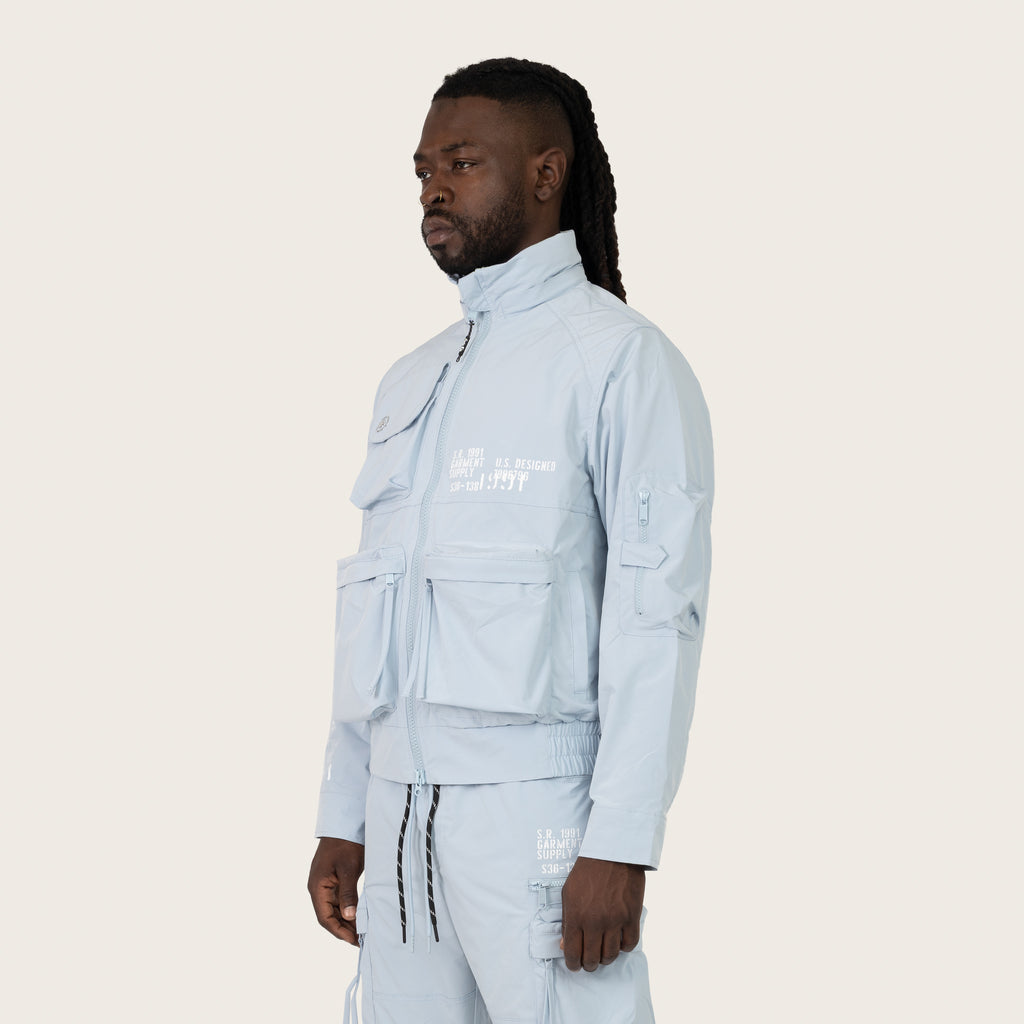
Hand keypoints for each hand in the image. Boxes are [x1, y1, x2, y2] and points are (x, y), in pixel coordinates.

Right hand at [307, 837, 364, 944]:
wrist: (345, 824)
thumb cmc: (345, 844)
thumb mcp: (348, 869)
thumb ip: (348, 893)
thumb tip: (349, 917)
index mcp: (317, 887)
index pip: (325, 918)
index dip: (338, 931)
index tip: (353, 940)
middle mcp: (318, 888)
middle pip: (329, 916)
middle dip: (343, 929)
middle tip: (361, 939)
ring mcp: (325, 884)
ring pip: (333, 909)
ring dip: (346, 921)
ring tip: (361, 931)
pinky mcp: (333, 880)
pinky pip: (338, 900)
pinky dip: (347, 910)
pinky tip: (358, 915)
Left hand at [560, 856, 644, 971]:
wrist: (611, 852)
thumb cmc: (587, 871)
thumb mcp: (568, 893)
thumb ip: (566, 920)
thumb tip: (566, 946)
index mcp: (576, 916)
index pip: (572, 953)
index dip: (573, 964)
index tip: (575, 965)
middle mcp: (594, 922)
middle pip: (592, 959)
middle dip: (588, 964)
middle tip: (589, 961)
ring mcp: (615, 920)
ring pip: (611, 956)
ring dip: (606, 958)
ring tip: (603, 952)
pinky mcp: (632, 916)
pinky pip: (630, 944)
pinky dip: (624, 947)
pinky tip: (619, 940)